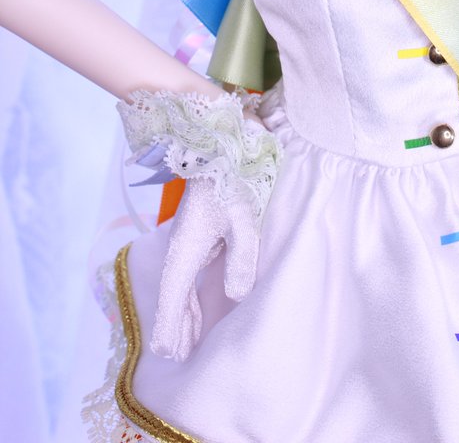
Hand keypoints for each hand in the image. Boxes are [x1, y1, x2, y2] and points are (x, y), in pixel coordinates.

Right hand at [150, 142, 265, 360]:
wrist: (221, 150)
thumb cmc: (232, 183)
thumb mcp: (243, 219)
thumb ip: (242, 257)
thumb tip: (236, 295)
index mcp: (186, 247)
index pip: (174, 294)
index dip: (170, 324)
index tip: (166, 351)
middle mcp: (180, 249)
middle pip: (172, 295)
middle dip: (173, 327)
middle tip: (176, 357)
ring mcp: (185, 244)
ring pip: (178, 287)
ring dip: (181, 315)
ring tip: (182, 346)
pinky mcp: (195, 238)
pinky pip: (187, 277)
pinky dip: (187, 299)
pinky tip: (192, 313)